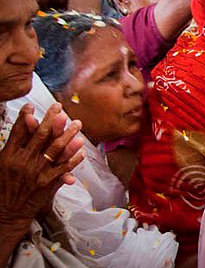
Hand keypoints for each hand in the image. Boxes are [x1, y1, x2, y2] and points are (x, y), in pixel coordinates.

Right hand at [0, 104, 84, 232]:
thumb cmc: (2, 188)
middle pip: (40, 136)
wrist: (6, 213)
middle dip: (51, 120)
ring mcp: (36, 173)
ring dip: (68, 134)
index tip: (31, 106)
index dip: (24, 117)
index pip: (17, 132)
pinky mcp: (48, 183)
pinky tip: (81, 148)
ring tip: (77, 123)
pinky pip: (64, 167)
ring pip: (55, 149)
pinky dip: (74, 157)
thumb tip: (21, 130)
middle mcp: (22, 162)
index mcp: (8, 157)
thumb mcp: (0, 166)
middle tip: (60, 108)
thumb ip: (11, 148)